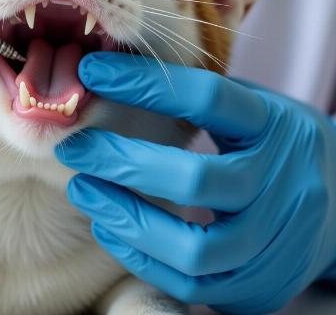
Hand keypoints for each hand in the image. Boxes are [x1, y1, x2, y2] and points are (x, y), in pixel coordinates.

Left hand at [55, 52, 335, 313]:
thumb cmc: (274, 146)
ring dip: (126, 217)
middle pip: (196, 178)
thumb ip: (199, 97)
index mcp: (276, 125)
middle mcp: (284, 184)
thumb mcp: (253, 108)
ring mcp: (278, 242)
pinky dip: (141, 257)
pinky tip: (109, 226)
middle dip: (122, 161)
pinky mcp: (262, 285)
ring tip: (82, 189)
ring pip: (194, 247)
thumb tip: (117, 75)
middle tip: (74, 146)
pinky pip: (193, 284)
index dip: (144, 83)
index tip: (92, 73)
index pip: (208, 97)